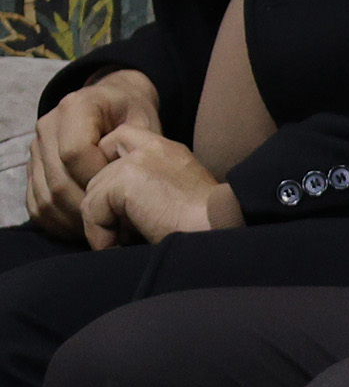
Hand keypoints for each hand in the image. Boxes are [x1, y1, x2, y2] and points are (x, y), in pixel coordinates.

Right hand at [29, 67, 157, 240]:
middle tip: (117, 224)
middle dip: (89, 208)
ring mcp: (36, 149)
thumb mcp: (145, 123)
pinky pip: (37, 204)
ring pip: (46, 198)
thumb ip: (138, 151)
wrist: (115, 101)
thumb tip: (130, 190)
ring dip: (74, 221)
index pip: (75, 153)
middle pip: (59, 181)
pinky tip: (84, 228)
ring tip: (104, 228)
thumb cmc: (134, 114)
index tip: (124, 191)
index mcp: (76, 107)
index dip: (99, 178)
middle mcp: (48, 126)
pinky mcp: (33, 168)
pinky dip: (59, 222)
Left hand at [78, 125, 240, 246]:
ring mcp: (137, 162)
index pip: (118, 139)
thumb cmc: (203, 223)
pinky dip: (99, 233)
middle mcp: (151, 148)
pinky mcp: (126, 181)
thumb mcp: (178, 192)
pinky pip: (92, 209)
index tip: (120, 204)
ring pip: (92, 193)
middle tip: (125, 232)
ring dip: (101, 223)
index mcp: (165, 149)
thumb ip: (150, 185)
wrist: (218, 229)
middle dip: (104, 206)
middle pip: (99, 174)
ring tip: (122, 242)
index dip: (108, 168)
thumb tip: (116, 206)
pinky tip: (117, 246)